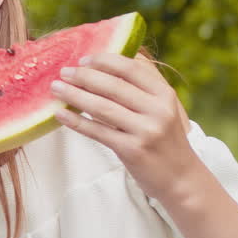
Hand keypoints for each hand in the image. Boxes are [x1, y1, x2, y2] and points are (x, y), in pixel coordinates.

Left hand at [50, 52, 195, 201]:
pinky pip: (98, 131)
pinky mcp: (132, 150)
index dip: (104, 61)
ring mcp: (146, 130)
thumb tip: (106, 64)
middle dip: (84, 76)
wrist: (181, 178)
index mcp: (165, 94)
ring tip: (56, 88)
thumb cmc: (164, 139)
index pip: (131, 68)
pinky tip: (60, 114)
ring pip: (102, 107)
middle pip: (113, 86)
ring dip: (74, 95)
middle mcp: (158, 110)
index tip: (83, 59)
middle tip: (63, 71)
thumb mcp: (163, 109)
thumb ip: (141, 88)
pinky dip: (76, 121)